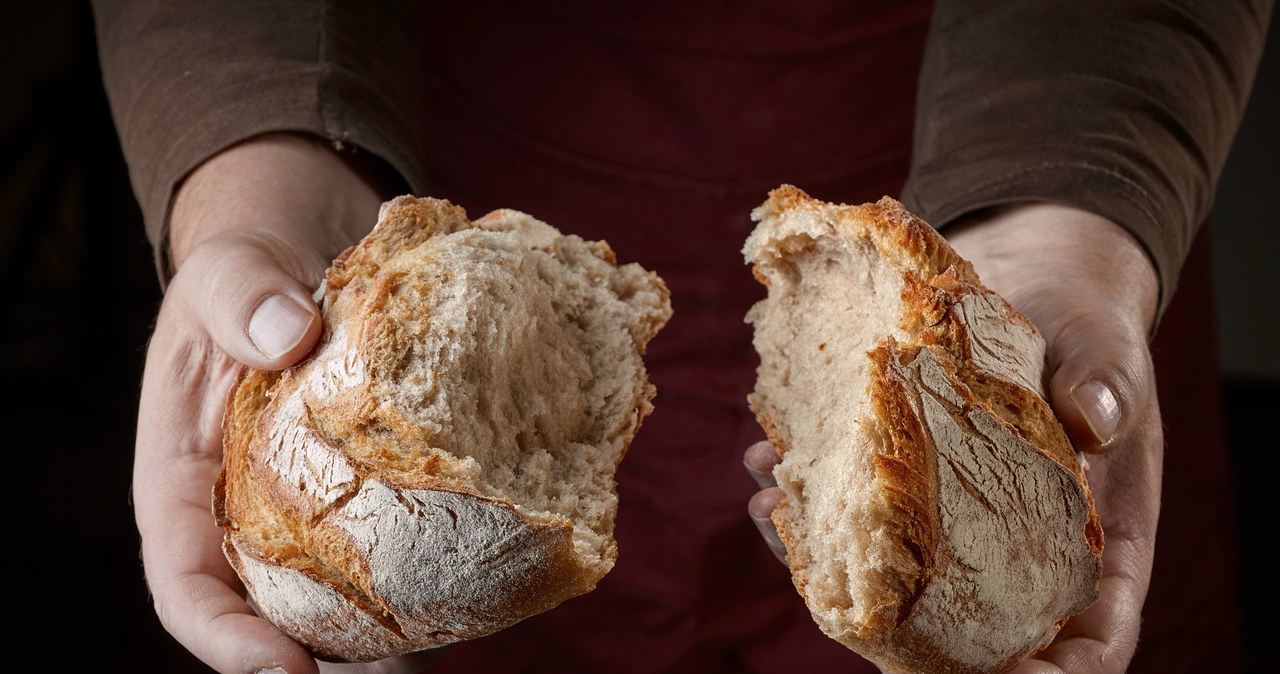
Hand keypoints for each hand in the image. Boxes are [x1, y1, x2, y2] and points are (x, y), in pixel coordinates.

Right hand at [134, 133, 441, 672]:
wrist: (301, 265)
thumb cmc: (245, 280)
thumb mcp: (225, 270)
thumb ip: (243, 295)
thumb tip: (291, 336)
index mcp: (185, 486)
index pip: (187, 585)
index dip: (226, 638)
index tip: (284, 666)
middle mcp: (249, 518)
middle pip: (276, 617)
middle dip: (329, 659)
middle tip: (394, 672)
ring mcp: (316, 515)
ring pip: (348, 601)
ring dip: (397, 636)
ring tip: (455, 638)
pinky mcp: (376, 497)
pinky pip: (406, 550)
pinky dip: (445, 572)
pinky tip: (497, 574)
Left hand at [743, 203, 1160, 673]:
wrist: (1029, 284)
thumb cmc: (1085, 334)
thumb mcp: (1106, 352)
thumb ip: (1107, 387)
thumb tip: (1093, 419)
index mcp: (1091, 547)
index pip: (1086, 645)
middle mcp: (1012, 554)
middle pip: (968, 633)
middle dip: (898, 628)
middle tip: (844, 599)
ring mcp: (946, 524)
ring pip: (889, 577)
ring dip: (823, 556)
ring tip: (774, 504)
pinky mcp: (897, 483)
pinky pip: (849, 512)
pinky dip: (803, 495)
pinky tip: (766, 460)